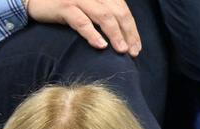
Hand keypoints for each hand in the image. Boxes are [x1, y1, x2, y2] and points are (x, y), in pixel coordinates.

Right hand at [25, 0, 140, 56]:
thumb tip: (120, 33)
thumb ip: (101, 13)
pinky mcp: (65, 7)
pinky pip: (82, 22)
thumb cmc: (62, 5)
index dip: (132, 28)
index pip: (123, 9)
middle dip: (128, 33)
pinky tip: (101, 46)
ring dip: (115, 34)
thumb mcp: (86, 6)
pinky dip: (93, 34)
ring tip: (122, 50)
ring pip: (104, 16)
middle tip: (133, 51)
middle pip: (118, 13)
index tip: (137, 46)